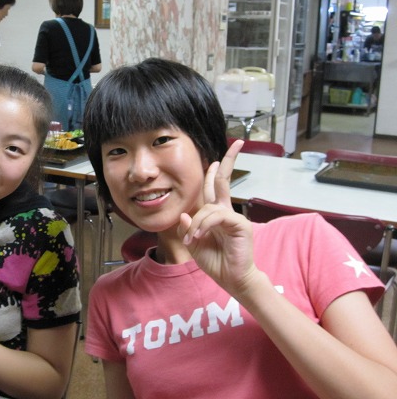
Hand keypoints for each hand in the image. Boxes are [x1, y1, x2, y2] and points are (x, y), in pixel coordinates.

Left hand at [178, 140, 256, 295]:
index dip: (214, 172)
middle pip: (223, 181)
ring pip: (209, 207)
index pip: (213, 187)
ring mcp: (234, 217)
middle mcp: (226, 211)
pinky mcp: (240, 225)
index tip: (216, 159)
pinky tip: (199, 236)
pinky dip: (204, 226)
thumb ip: (187, 228)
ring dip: (196, 223)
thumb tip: (183, 214)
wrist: (231, 279)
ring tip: (191, 239)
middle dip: (229, 161)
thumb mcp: (193, 243)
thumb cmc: (215, 262)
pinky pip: (218, 217)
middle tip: (238, 144)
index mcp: (215, 213)